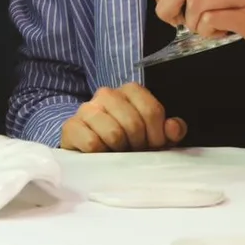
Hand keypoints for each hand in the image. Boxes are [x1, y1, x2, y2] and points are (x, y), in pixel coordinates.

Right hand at [58, 83, 187, 151]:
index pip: (151, 111)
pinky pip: (92, 143)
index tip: (152, 146)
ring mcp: (87, 108)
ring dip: (118, 150)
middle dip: (138, 144)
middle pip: (133, 123)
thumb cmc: (127, 141)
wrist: (90, 149)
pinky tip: (100, 153)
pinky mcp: (71, 126)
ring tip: (117, 151)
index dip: (156, 135)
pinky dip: (100, 154)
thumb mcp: (153, 136)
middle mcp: (107, 94)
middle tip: (133, 151)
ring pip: (113, 133)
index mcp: (130, 90)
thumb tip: (173, 128)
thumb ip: (170, 131)